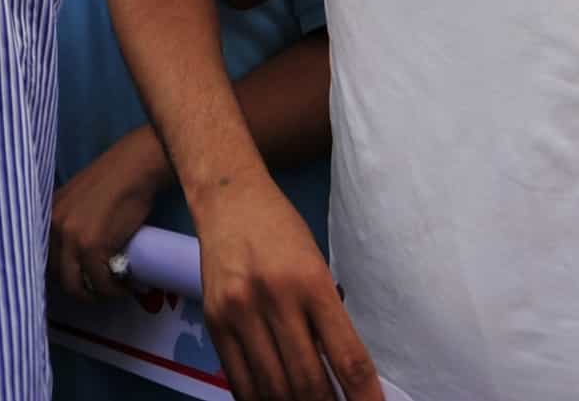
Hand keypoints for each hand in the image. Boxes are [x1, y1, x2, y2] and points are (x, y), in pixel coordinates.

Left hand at [46, 127, 169, 301]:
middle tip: (98, 290)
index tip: (77, 283)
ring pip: (76, 286)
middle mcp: (53, 227)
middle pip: (57, 276)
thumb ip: (69, 222)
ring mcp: (71, 238)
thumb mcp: (77, 200)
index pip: (43, 258)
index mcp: (48, 214)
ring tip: (113, 292)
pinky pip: (100, 282)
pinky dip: (114, 291)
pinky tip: (126, 288)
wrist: (134, 167)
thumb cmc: (114, 180)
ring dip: (96, 295)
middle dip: (79, 289)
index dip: (61, 275)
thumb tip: (75, 256)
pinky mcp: (92, 246)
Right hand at [192, 168, 381, 400]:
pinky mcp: (214, 322)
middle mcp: (275, 298)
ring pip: (274, 388)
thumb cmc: (281, 229)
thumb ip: (327, 316)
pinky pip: (239, 380)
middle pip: (309, 381)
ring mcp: (239, 312)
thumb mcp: (317, 264)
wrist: (227, 197)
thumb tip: (340, 373)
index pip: (346, 357)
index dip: (364, 396)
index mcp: (312, 282)